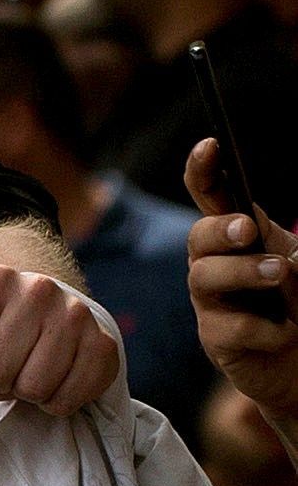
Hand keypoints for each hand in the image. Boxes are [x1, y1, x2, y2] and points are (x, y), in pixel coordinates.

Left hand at [0, 261, 117, 414]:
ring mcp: (77, 314)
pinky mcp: (104, 345)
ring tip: (27, 371)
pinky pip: (68, 399)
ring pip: (34, 388)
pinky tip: (54, 381)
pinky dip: (54, 403)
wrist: (39, 325)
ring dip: (24, 393)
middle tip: (3, 366)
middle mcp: (40, 288)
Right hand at [188, 137, 297, 421]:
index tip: (210, 145)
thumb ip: (288, 255)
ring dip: (245, 272)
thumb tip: (271, 255)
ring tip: (278, 276)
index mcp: (238, 238)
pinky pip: (233, 326)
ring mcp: (211, 303)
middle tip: (250, 231)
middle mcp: (215, 265)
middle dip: (221, 230)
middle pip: (199, 236)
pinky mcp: (215, 339)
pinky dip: (270, 329)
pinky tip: (286, 334)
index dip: (203, 170)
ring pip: (205, 277)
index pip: (210, 197)